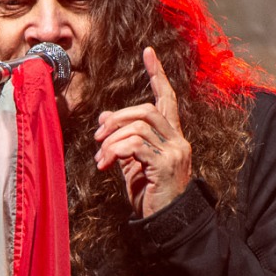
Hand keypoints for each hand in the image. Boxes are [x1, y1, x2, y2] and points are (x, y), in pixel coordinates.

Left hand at [94, 47, 192, 217]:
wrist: (166, 223)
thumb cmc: (150, 195)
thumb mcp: (132, 163)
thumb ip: (122, 139)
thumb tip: (105, 117)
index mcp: (172, 136)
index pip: (167, 98)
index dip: (158, 74)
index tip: (148, 52)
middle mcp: (177, 140)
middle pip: (146, 109)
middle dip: (117, 118)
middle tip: (98, 136)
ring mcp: (175, 152)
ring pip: (139, 126)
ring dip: (112, 139)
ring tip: (101, 157)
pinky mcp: (166, 165)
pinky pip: (136, 145)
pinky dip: (116, 151)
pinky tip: (106, 164)